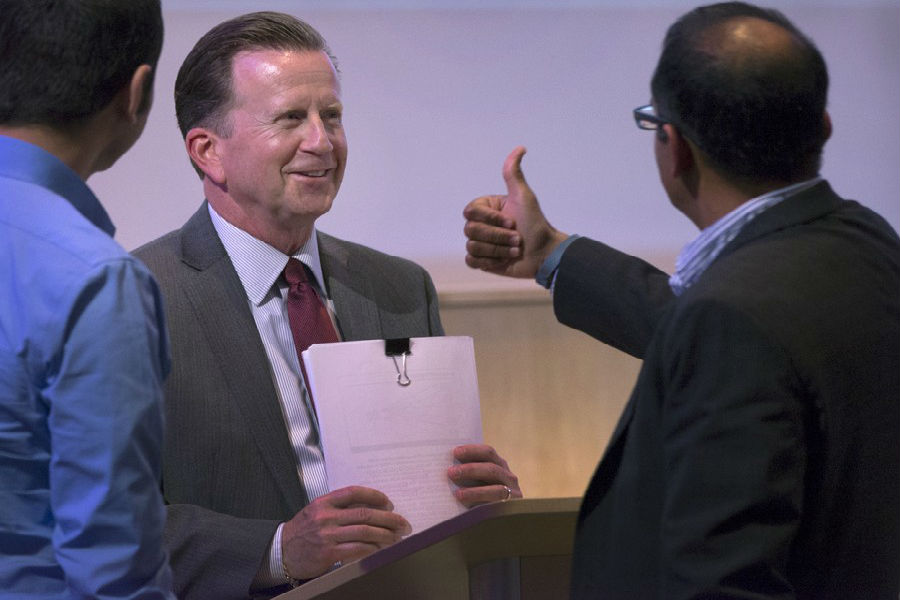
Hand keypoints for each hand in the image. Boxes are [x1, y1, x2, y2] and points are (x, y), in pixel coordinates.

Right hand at [281, 486, 410, 579]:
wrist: (282, 551)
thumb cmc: (303, 530)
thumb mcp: (317, 511)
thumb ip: (339, 507)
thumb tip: (371, 507)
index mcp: (324, 502)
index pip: (354, 492)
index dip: (375, 496)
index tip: (389, 503)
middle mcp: (326, 517)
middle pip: (365, 513)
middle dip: (389, 518)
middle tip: (402, 523)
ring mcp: (327, 535)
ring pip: (364, 531)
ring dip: (385, 535)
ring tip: (397, 537)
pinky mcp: (329, 553)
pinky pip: (357, 549)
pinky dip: (373, 548)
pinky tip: (381, 549)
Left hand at [447, 444, 522, 506]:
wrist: (499, 528)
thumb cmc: (480, 500)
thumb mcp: (476, 484)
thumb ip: (468, 476)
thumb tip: (448, 470)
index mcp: (499, 465)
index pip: (488, 453)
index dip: (472, 450)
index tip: (455, 452)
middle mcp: (508, 477)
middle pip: (492, 469)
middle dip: (471, 469)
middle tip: (451, 472)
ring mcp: (513, 494)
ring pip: (497, 490)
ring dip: (476, 491)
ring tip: (458, 494)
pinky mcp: (513, 510)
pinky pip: (499, 508)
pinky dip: (486, 509)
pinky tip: (471, 509)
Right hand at [463, 146, 568, 277]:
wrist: (543, 253)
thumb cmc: (535, 224)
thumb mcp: (524, 197)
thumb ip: (514, 173)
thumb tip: (520, 147)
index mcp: (486, 208)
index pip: (471, 212)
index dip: (491, 219)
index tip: (512, 221)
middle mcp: (481, 224)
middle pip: (470, 230)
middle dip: (498, 237)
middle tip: (517, 238)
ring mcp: (480, 243)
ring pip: (472, 247)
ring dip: (498, 250)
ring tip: (514, 250)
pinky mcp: (481, 260)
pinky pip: (472, 261)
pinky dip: (489, 262)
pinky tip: (504, 260)